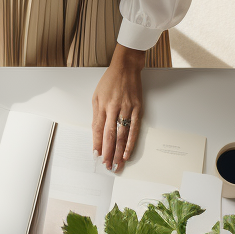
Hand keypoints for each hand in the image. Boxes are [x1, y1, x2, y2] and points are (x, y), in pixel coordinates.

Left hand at [91, 45, 145, 170]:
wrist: (126, 67)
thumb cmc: (110, 81)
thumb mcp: (97, 96)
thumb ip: (97, 115)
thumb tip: (96, 134)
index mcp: (102, 105)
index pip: (98, 129)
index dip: (98, 144)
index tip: (97, 156)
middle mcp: (114, 108)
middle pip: (110, 135)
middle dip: (108, 153)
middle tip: (107, 166)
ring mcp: (127, 109)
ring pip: (122, 135)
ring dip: (119, 152)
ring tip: (117, 164)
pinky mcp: (138, 109)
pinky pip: (134, 129)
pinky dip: (131, 143)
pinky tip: (128, 153)